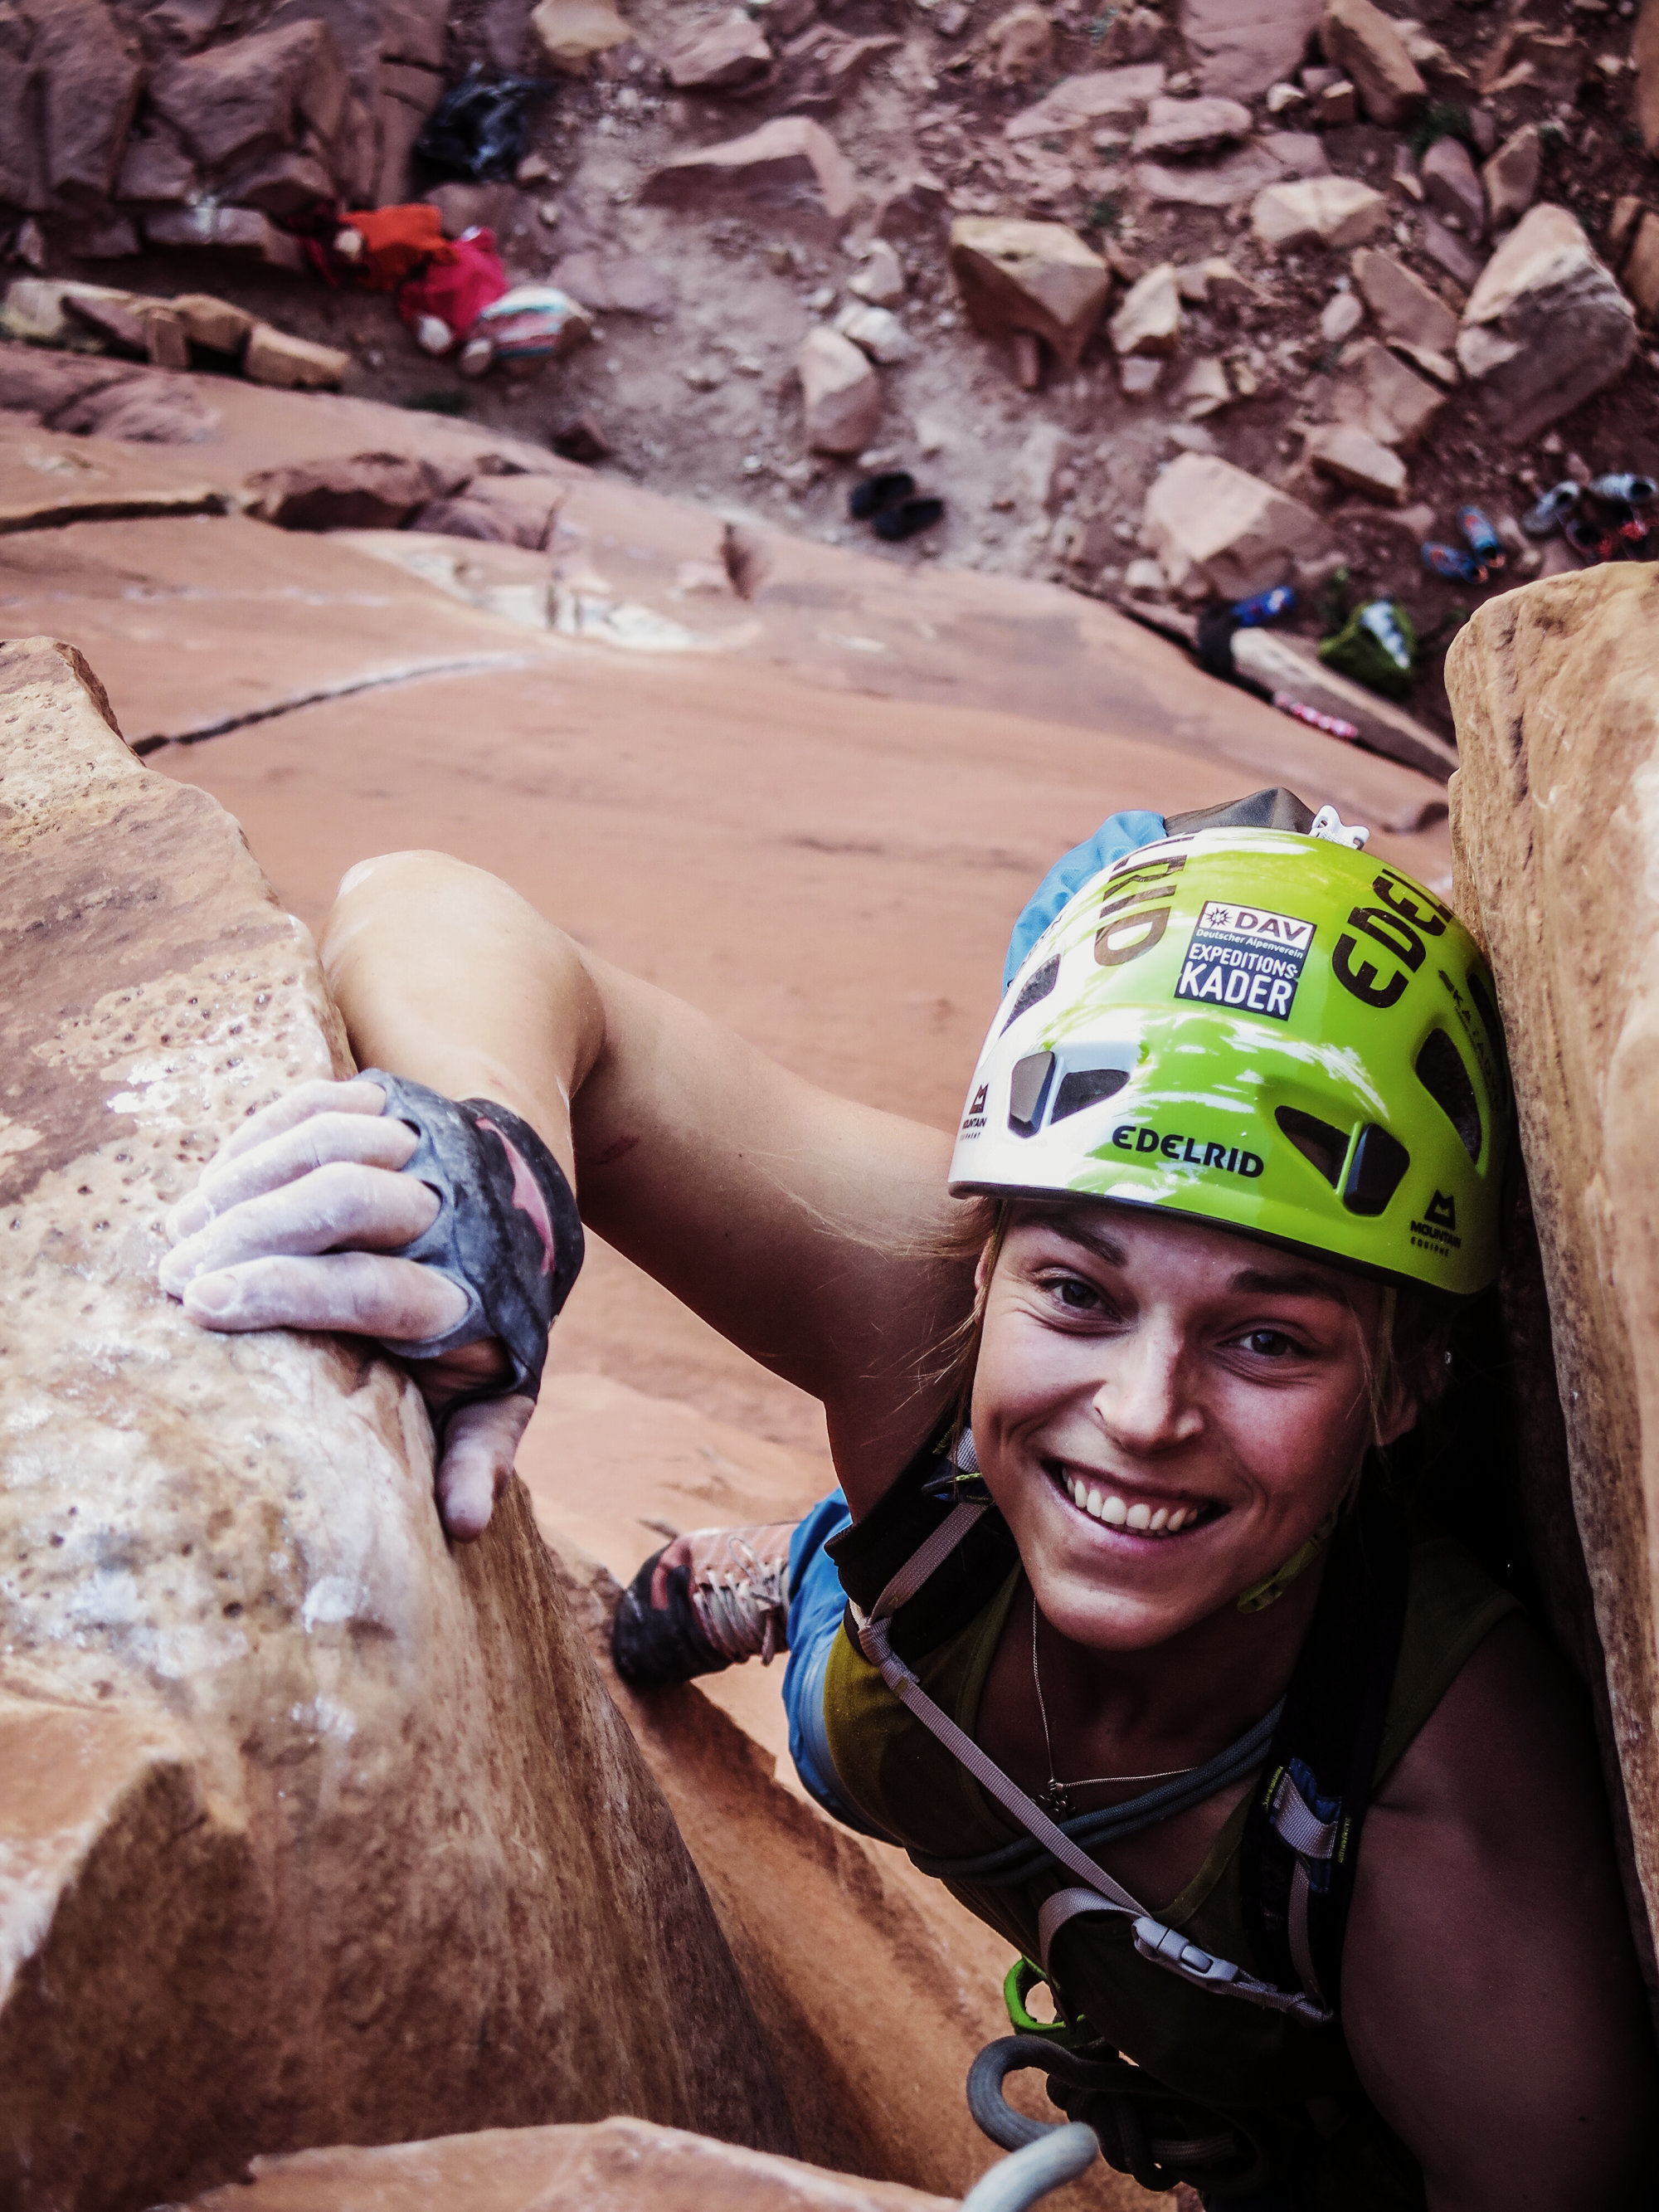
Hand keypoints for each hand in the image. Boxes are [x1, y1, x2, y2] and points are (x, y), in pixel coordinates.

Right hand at [161, 1077, 531, 1539]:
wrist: (533, 1204)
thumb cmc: (494, 1318)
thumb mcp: (499, 1389)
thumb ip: (479, 1449)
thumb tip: (463, 1523)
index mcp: (470, 1292)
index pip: (370, 1286)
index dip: (283, 1293)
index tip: (203, 1309)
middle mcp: (453, 1211)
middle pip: (343, 1202)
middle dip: (248, 1234)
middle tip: (176, 1273)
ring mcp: (428, 1147)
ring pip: (324, 1143)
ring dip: (242, 1181)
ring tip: (184, 1229)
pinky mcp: (400, 1104)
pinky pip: (319, 1103)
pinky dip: (258, 1136)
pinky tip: (215, 1179)